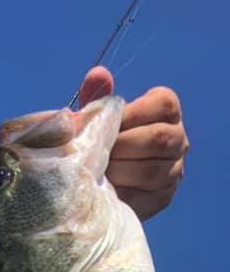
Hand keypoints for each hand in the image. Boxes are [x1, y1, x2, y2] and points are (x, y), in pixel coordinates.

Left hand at [78, 66, 188, 220]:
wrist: (100, 184)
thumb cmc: (101, 142)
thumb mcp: (98, 120)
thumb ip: (98, 98)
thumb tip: (96, 75)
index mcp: (166, 112)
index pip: (163, 104)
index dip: (132, 114)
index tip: (107, 125)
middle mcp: (177, 139)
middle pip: (158, 138)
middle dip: (120, 146)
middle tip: (94, 154)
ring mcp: (173, 170)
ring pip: (151, 170)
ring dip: (118, 171)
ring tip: (95, 173)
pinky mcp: (162, 197)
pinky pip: (144, 197)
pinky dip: (119, 194)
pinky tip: (100, 191)